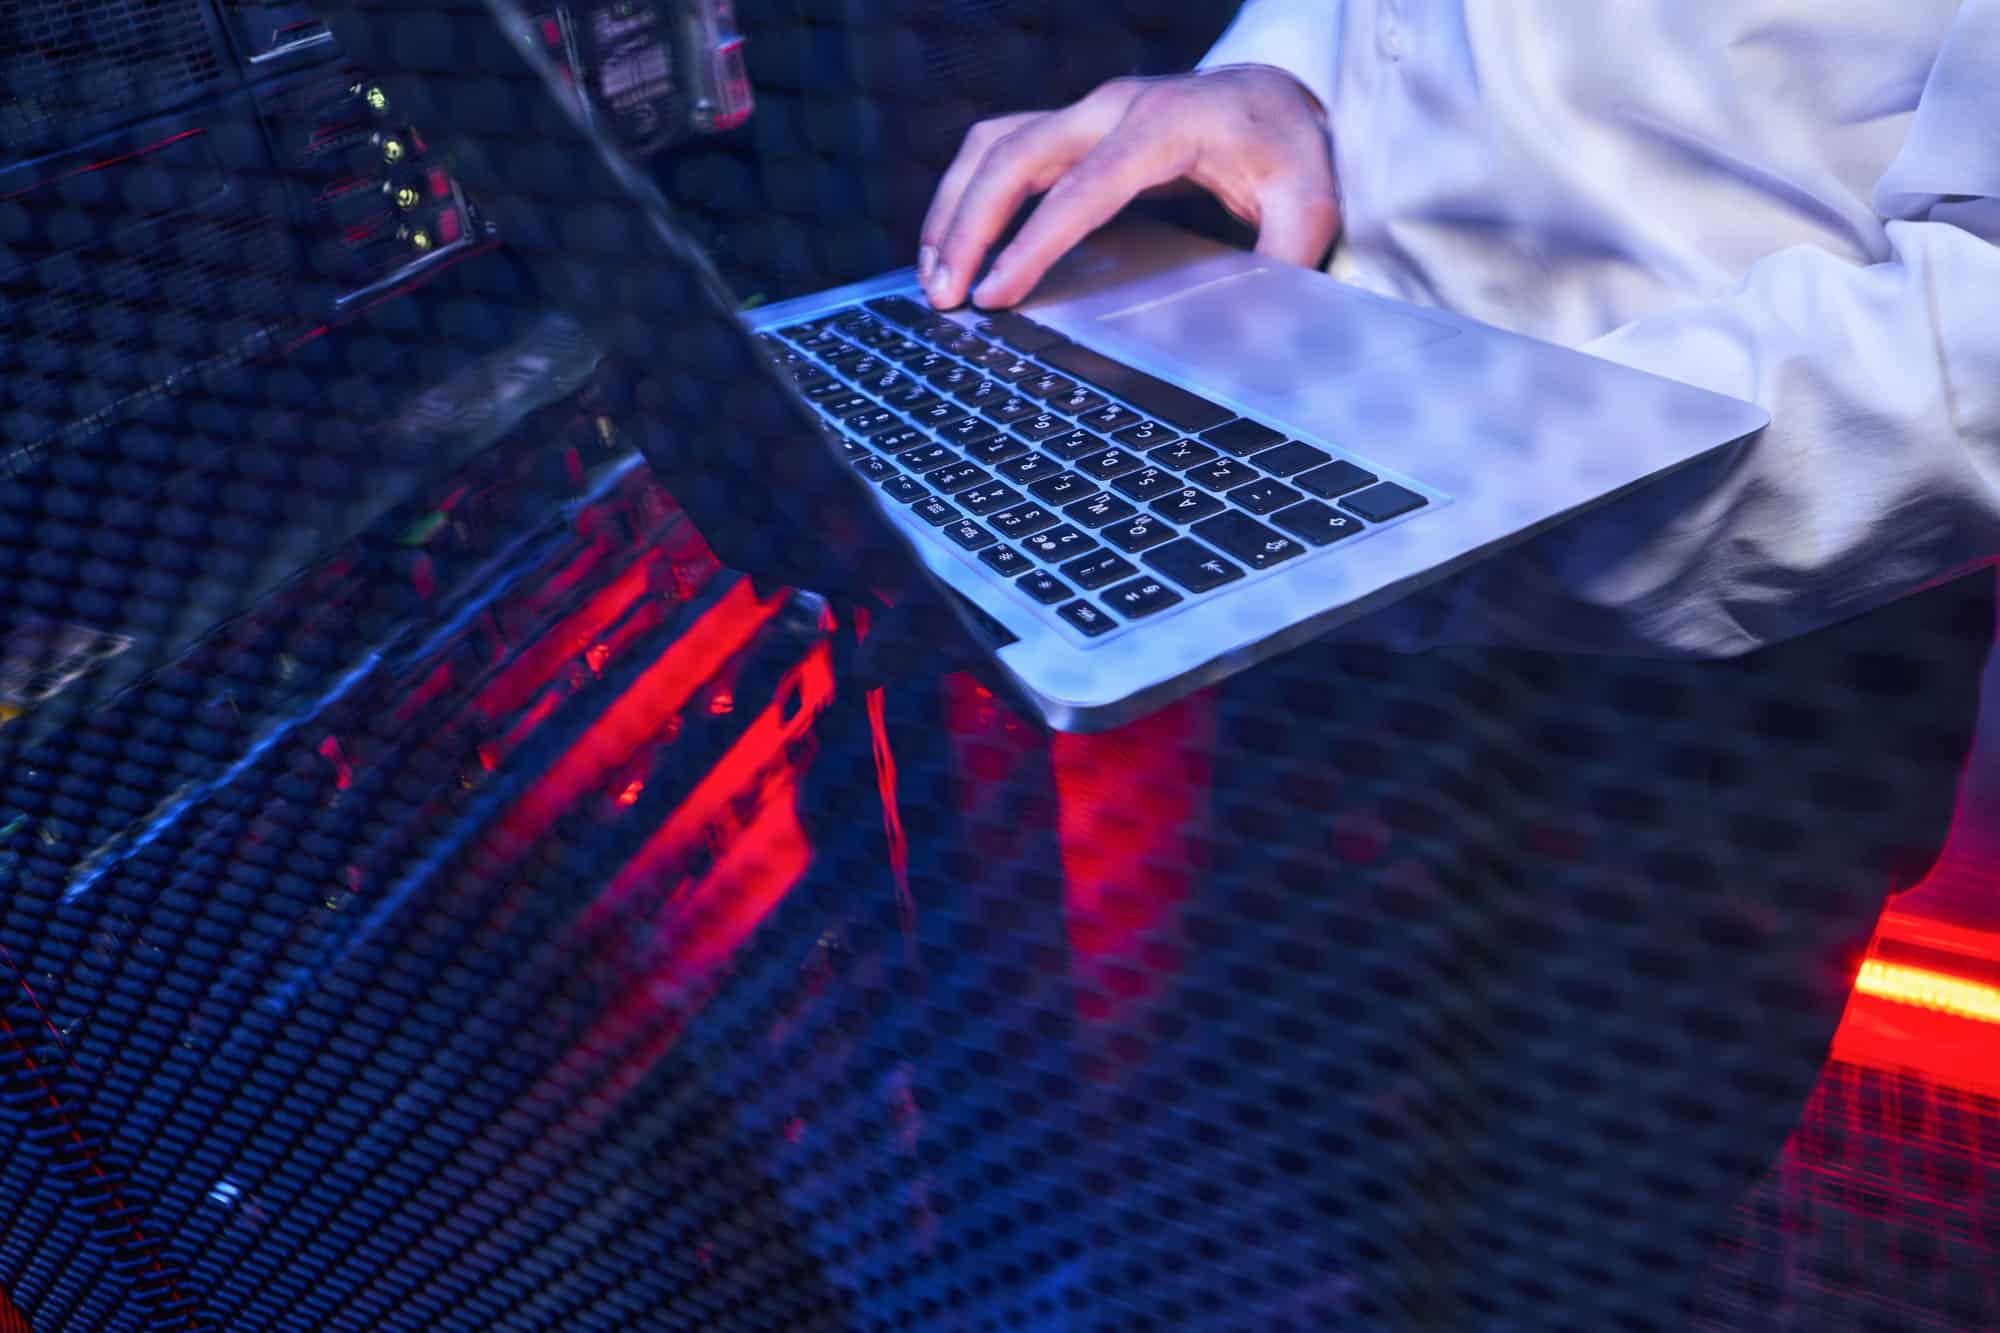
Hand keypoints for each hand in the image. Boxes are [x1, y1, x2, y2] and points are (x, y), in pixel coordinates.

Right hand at [918, 65, 1339, 310]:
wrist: (1276, 99)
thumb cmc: (1290, 155)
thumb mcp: (1308, 207)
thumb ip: (1282, 258)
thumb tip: (1254, 328)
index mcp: (1167, 126)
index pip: (1083, 188)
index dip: (1033, 243)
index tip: (995, 295)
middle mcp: (1114, 109)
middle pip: (1015, 156)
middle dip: (968, 227)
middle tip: (944, 299)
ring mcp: (1086, 114)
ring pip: (992, 147)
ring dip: (951, 210)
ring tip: (932, 280)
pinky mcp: (1069, 129)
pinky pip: (998, 151)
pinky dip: (964, 195)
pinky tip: (949, 248)